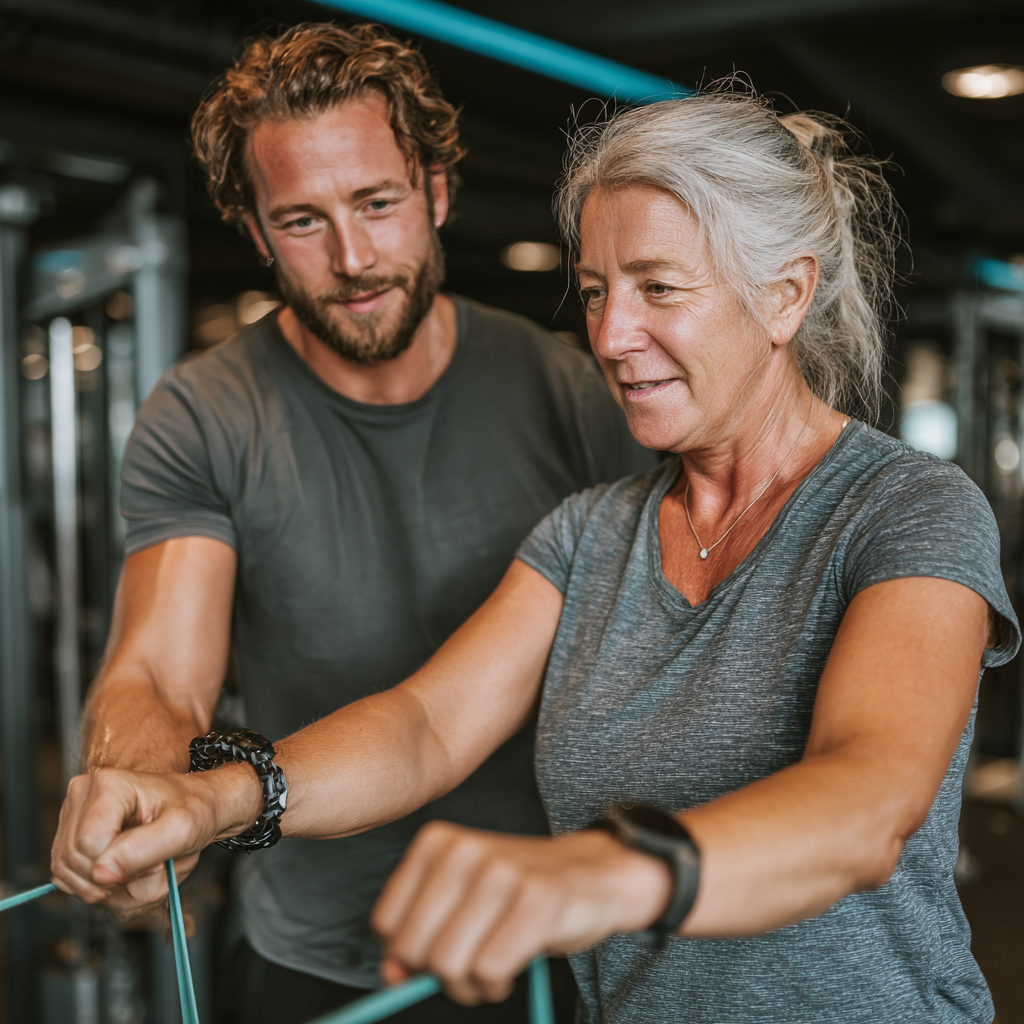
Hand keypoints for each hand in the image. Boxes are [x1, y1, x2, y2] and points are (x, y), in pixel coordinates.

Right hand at [50, 763, 261, 904]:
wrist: (200, 806)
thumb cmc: (195, 810)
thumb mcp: (181, 830)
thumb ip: (141, 852)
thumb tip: (100, 874)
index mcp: (108, 784)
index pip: (88, 846)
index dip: (119, 868)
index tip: (157, 861)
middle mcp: (84, 793)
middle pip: (74, 862)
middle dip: (115, 880)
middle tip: (155, 867)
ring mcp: (74, 813)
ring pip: (70, 875)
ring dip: (111, 887)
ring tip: (146, 868)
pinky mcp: (73, 834)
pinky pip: (71, 879)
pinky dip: (103, 887)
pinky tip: (131, 870)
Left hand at [372, 822, 670, 1005]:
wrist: (595, 872)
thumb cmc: (520, 891)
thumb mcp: (460, 900)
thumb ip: (419, 932)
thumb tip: (391, 975)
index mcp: (437, 843)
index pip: (386, 924)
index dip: (408, 955)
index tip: (438, 950)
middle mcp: (465, 850)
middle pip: (415, 949)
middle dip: (438, 975)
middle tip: (469, 966)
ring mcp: (502, 872)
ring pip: (449, 964)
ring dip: (469, 985)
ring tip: (492, 966)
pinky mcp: (537, 899)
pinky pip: (490, 970)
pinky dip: (496, 984)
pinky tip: (513, 966)